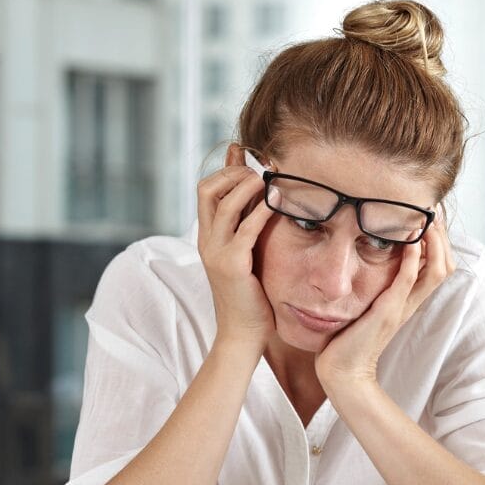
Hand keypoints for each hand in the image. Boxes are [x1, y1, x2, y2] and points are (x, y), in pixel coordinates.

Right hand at [196, 144, 276, 352]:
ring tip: (268, 179)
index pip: (207, 190)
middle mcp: (207, 241)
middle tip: (258, 170)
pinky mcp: (232, 265)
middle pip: (207, 188)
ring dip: (246, 185)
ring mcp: (217, 252)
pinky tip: (277, 202)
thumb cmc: (251, 298)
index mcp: (208, 238)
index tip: (240, 149)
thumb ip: (249, 232)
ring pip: (222, 202)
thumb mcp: (246, 258)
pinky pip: (245, 228)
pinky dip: (260, 211)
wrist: (243, 335)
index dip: (223, 167)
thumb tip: (263, 206)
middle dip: (232, 173)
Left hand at [314, 214, 455, 390]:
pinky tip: (410, 238)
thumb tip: (364, 264)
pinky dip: (412, 257)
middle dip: (443, 237)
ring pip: (436, 270)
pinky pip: (407, 280)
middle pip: (445, 266)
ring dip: (434, 242)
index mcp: (408, 301)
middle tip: (434, 211)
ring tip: (427, 219)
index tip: (431, 218)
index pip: (438, 267)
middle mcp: (410, 303)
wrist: (342, 372)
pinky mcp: (387, 311)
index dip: (440, 243)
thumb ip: (372, 289)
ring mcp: (401, 307)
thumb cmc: (347, 340)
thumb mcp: (366, 307)